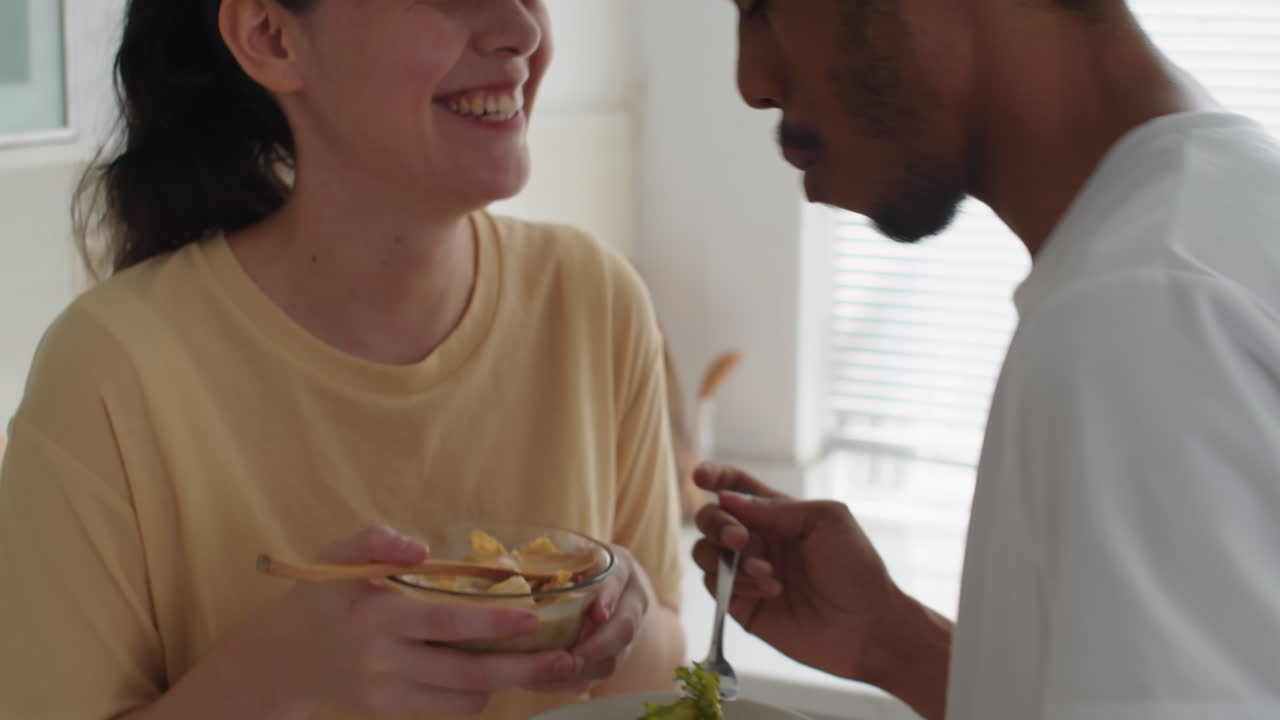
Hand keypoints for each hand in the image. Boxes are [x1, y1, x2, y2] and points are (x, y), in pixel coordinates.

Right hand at [244, 526, 579, 716]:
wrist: (284, 655)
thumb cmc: (323, 594)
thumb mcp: (337, 556)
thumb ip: (375, 541)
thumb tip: (420, 549)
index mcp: (375, 614)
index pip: (443, 622)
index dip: (491, 622)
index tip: (532, 616)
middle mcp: (383, 659)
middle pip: (465, 671)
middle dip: (521, 668)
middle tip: (566, 658)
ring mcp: (387, 691)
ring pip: (463, 695)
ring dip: (509, 681)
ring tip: (549, 664)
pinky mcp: (391, 711)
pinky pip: (448, 706)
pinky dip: (478, 691)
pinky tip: (498, 670)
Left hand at [525, 544, 654, 693]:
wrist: (613, 591)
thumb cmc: (584, 566)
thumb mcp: (576, 552)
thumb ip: (558, 558)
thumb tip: (515, 565)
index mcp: (622, 571)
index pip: (619, 582)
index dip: (608, 598)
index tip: (596, 613)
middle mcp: (631, 605)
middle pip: (624, 630)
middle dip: (597, 647)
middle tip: (571, 658)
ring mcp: (625, 637)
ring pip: (612, 661)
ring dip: (581, 671)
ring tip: (546, 673)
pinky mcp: (610, 660)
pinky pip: (594, 678)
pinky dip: (568, 683)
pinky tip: (540, 681)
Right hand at [690, 464, 907, 681]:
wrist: (866, 626)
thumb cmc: (856, 568)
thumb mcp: (826, 521)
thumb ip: (777, 508)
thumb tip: (727, 498)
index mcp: (776, 513)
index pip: (735, 486)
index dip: (714, 477)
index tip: (702, 477)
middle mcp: (756, 539)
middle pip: (710, 518)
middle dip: (717, 523)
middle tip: (740, 539)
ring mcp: (745, 573)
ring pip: (705, 552)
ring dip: (727, 558)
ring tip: (767, 572)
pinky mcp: (741, 605)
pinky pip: (715, 587)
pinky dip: (737, 584)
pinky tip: (771, 589)